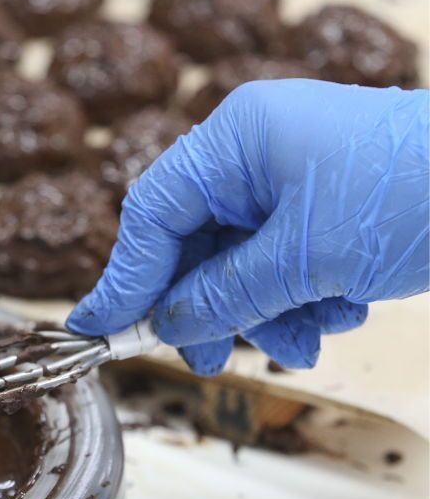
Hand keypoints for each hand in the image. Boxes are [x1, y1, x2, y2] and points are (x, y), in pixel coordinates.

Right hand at [67, 80, 428, 374]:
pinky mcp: (324, 205)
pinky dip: (299, 297)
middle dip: (207, 305)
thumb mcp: (305, 259)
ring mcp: (291, 177)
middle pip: (194, 241)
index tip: (101, 327)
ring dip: (262, 311)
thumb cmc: (417, 196)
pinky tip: (337, 313)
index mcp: (236, 139)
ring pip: (239, 260)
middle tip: (205, 359)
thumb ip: (224, 294)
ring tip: (301, 343)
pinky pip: (281, 260)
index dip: (126, 274)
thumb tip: (167, 324)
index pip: (153, 211)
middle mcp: (255, 151)